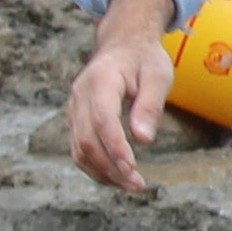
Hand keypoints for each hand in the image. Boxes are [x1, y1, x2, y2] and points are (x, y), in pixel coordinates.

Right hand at [64, 0, 180, 192]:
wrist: (123, 45)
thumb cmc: (144, 59)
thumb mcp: (158, 75)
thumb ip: (150, 105)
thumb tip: (143, 139)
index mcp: (101, 80)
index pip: (102, 119)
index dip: (115, 147)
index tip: (133, 168)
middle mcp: (80, 95)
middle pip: (87, 140)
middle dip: (111, 167)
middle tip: (138, 185)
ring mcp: (74, 109)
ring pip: (79, 150)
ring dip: (103, 172)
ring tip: (131, 185)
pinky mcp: (75, 120)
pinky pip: (79, 149)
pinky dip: (96, 167)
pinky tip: (118, 176)